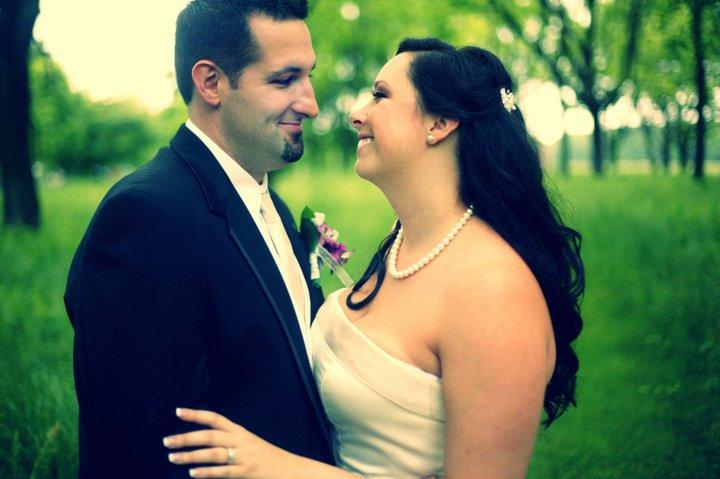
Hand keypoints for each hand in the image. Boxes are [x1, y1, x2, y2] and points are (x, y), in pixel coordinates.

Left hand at [164, 408, 297, 477]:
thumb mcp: (249, 444)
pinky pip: (224, 472)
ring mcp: (244, 456)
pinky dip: (207, 473)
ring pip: (213, 453)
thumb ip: (230, 442)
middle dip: (186, 437)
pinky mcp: (247, 472)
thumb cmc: (267, 458)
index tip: (177, 411)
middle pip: (210, 435)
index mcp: (240, 432)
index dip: (196, 414)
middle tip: (166, 441)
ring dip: (191, 456)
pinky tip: (193, 474)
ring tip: (172, 458)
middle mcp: (241, 441)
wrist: (292, 469)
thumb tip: (205, 443)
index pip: (215, 419)